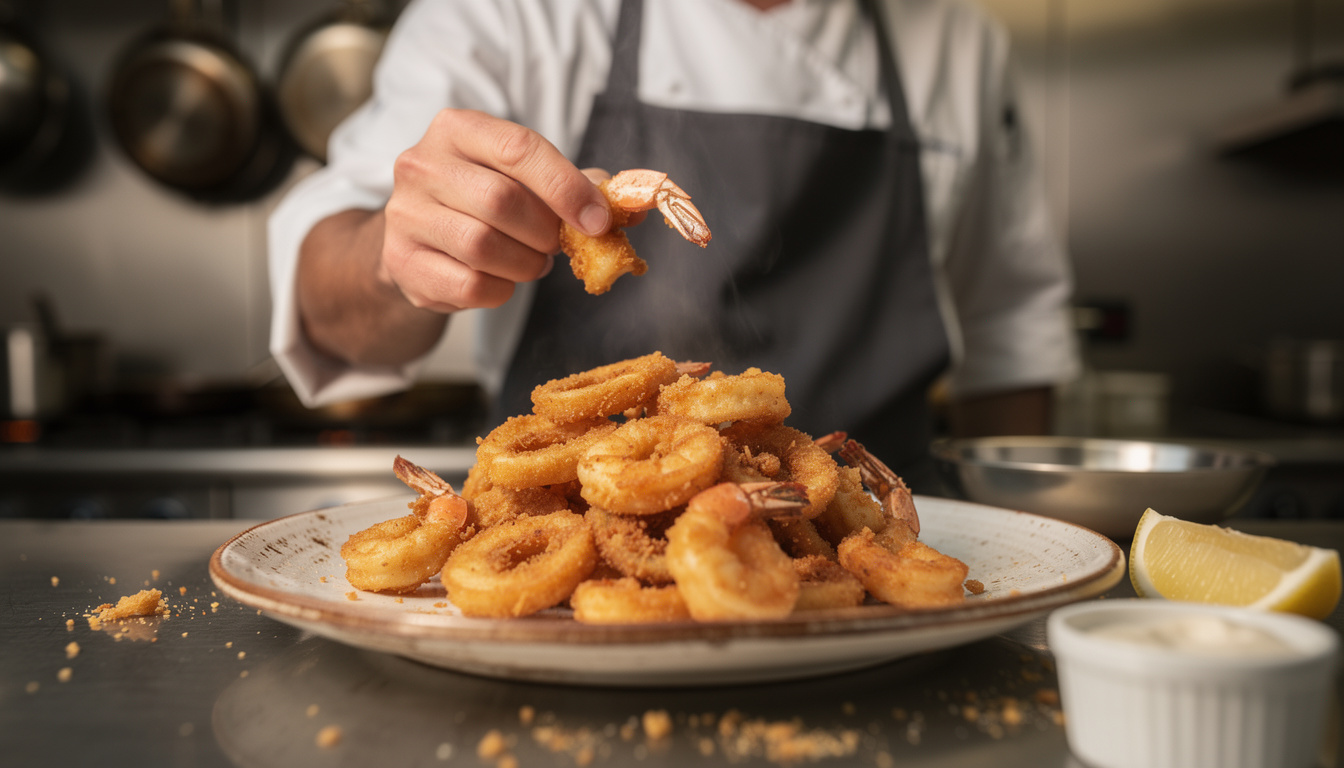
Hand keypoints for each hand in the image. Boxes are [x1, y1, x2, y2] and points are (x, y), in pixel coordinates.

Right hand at [380, 109, 612, 311]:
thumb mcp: (527, 179)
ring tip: (530, 261)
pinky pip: (468, 285)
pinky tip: (500, 279)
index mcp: (457, 129)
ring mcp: (404, 214)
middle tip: (556, 244)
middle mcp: (421, 164)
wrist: (420, 236)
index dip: (566, 187)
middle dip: (544, 231)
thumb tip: (635, 206)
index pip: (519, 148)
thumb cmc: (484, 199)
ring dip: (525, 263)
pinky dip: (499, 290)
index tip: (598, 221)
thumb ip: (580, 186)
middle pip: (501, 201)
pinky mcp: (401, 262)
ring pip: (482, 246)